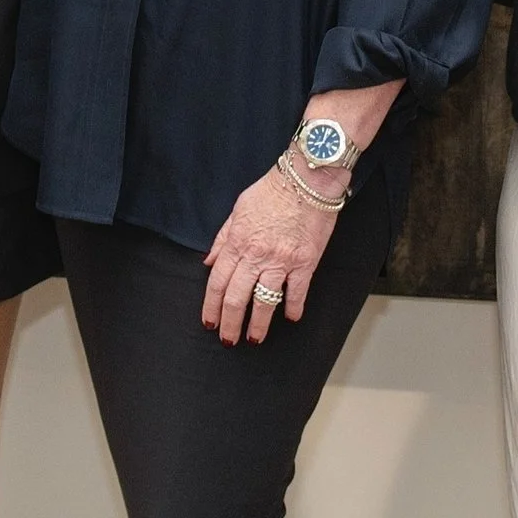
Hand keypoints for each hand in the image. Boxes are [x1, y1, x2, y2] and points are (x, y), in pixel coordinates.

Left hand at [202, 159, 343, 345]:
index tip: (210, 321)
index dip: (211, 306)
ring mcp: (281, 260)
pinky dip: (293, 307)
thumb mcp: (238, 209)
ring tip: (254, 339)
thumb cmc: (273, 189)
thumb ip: (223, 238)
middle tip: (228, 339)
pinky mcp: (305, 262)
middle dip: (230, 323)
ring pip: (264, 301)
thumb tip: (209, 261)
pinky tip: (290, 318)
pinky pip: (297, 292)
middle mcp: (256, 255)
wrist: (307, 179)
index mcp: (238, 242)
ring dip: (258, 324)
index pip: (218, 282)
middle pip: (237, 298)